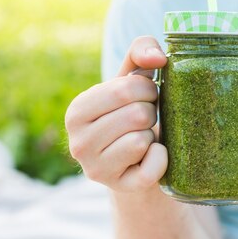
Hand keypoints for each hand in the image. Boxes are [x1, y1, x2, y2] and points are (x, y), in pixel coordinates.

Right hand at [65, 36, 167, 192]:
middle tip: (146, 117)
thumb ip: (142, 50)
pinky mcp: (119, 188)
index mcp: (77, 111)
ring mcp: (96, 170)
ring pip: (143, 140)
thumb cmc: (134, 109)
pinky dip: (161, 158)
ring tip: (143, 136)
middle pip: (138, 115)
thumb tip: (158, 58)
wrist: (138, 157)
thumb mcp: (133, 76)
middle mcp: (78, 144)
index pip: (125, 89)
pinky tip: (152, 155)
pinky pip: (152, 168)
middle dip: (152, 111)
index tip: (147, 95)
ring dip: (153, 135)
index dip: (148, 88)